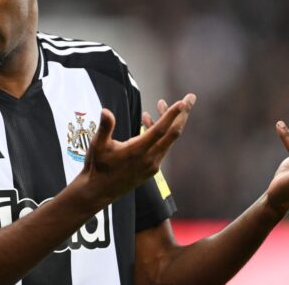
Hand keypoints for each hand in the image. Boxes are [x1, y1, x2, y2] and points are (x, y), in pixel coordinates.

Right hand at [81, 94, 195, 203]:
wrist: (99, 191)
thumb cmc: (97, 166)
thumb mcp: (98, 145)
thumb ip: (105, 127)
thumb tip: (106, 111)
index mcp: (137, 151)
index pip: (160, 130)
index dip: (171, 115)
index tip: (182, 102)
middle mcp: (149, 159)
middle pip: (172, 133)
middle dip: (183, 114)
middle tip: (191, 97)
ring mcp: (152, 165)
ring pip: (167, 139)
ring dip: (168, 121)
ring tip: (161, 103)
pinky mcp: (151, 168)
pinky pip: (161, 146)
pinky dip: (159, 133)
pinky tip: (147, 120)